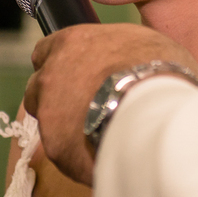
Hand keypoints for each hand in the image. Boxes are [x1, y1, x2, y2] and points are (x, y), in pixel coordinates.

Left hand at [25, 23, 197, 185]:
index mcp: (70, 43)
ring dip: (66, 127)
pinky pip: (63, 152)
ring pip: (47, 122)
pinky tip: (103, 153)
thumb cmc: (158, 71)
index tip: (76, 76)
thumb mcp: (144, 42)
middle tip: (88, 108)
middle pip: (38, 88)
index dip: (60, 65)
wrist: (156, 113)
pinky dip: (79, 154)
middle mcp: (51, 75)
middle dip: (57, 98)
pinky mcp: (57, 148)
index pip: (45, 51)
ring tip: (98, 134)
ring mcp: (49, 113)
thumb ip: (119, 50)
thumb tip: (129, 60)